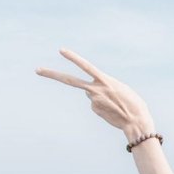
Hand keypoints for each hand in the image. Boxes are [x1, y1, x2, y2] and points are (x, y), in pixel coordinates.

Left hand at [36, 49, 155, 140]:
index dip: (74, 58)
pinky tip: (112, 110)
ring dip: (100, 96)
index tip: (61, 51)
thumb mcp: (121, 88)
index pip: (86, 66)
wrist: (136, 122)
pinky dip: (103, 106)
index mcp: (105, 81)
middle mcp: (96, 90)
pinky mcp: (94, 110)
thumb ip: (103, 86)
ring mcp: (93, 101)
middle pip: (70, 81)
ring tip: (115, 103)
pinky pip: (95, 104)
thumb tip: (88, 94)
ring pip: (90, 94)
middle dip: (52, 75)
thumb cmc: (134, 104)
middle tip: (37, 70)